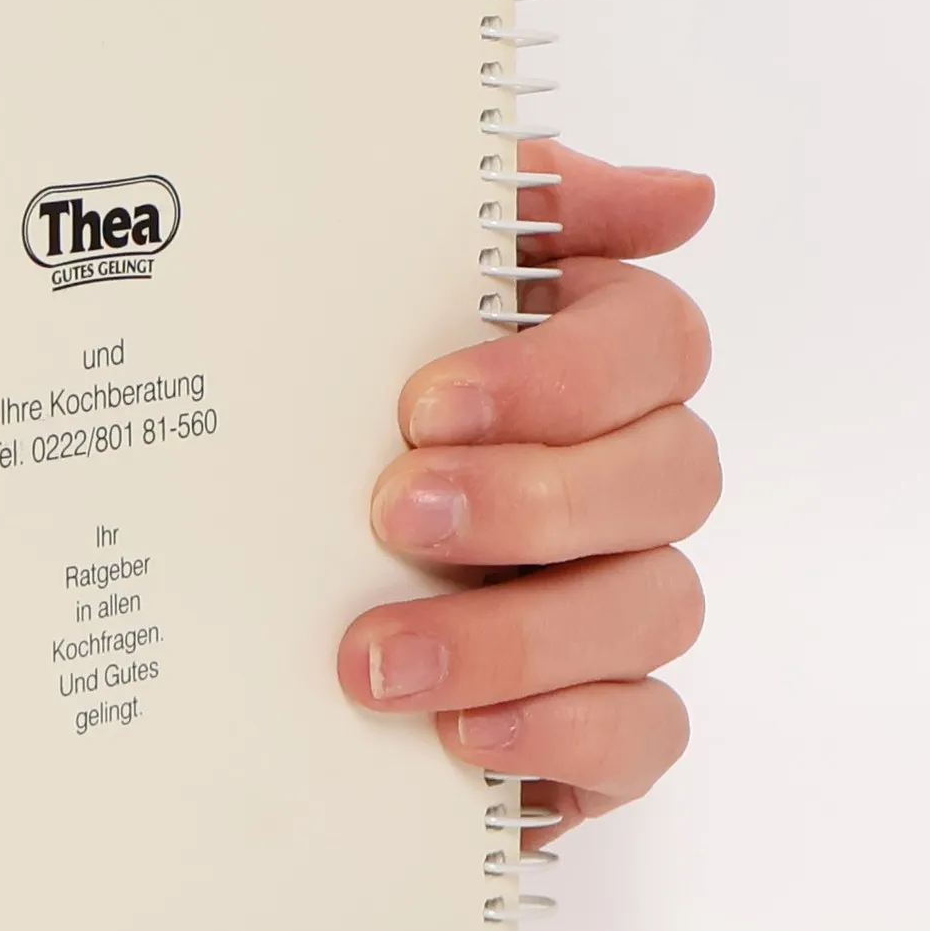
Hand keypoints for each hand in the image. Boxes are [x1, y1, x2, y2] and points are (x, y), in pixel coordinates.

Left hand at [335, 141, 716, 844]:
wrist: (248, 598)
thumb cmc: (336, 424)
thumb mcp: (382, 294)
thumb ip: (511, 213)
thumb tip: (681, 196)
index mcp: (588, 368)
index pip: (656, 341)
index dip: (559, 376)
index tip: (425, 406)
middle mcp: (627, 482)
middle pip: (675, 475)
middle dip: (534, 501)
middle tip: (394, 518)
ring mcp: (623, 603)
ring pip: (658, 607)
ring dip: (517, 635)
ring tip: (377, 659)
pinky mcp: (602, 722)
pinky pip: (645, 733)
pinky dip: (560, 735)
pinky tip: (460, 733)